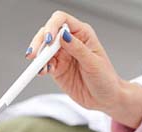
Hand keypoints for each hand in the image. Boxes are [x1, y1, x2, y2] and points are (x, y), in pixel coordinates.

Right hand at [27, 11, 141, 128]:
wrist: (105, 99)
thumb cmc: (106, 79)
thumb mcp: (93, 63)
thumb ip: (78, 49)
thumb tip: (63, 35)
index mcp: (82, 34)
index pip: (62, 20)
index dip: (52, 26)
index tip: (48, 39)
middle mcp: (71, 42)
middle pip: (48, 33)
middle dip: (40, 42)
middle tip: (35, 55)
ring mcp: (62, 55)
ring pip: (43, 49)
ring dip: (38, 56)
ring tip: (39, 66)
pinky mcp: (57, 68)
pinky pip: (44, 64)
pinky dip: (40, 67)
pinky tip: (43, 71)